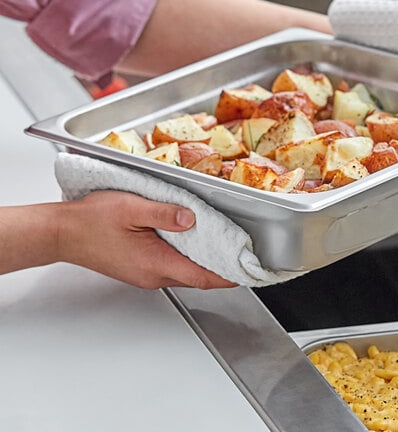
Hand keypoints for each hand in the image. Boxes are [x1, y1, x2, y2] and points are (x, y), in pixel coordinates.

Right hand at [57, 191, 236, 289]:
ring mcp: (145, 274)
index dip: (229, 275)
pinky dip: (187, 257)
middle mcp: (153, 274)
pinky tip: (192, 240)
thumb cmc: (91, 221)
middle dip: (221, 267)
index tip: (248, 270)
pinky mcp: (139, 267)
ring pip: (185, 271)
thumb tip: (192, 218)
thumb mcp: (132, 208)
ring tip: (223, 244)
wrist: (62, 232)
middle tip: (241, 252)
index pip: (202, 277)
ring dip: (204, 262)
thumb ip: (165, 213)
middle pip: (197, 277)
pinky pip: (172, 266)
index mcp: (155, 263)